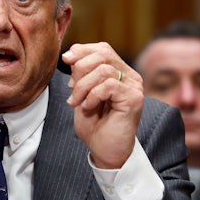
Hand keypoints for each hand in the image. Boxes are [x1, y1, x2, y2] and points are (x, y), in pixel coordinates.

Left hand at [61, 43, 142, 168]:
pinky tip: (88, 107)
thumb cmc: (94, 125)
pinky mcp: (134, 98)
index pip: (102, 49)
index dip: (82, 51)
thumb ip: (79, 74)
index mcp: (119, 72)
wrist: (104, 151)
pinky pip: (109, 85)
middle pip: (103, 54)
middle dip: (80, 69)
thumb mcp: (81, 94)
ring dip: (83, 86)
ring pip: (104, 69)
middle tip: (71, 90)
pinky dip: (93, 95)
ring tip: (77, 102)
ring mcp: (134, 87)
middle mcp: (130, 76)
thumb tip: (70, 55)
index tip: (66, 61)